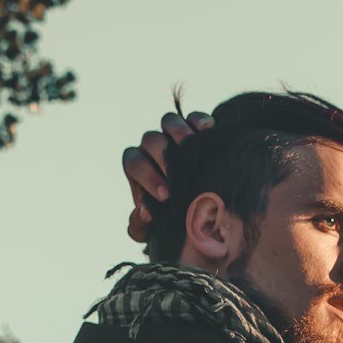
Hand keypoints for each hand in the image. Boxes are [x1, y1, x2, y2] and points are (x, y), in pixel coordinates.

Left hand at [122, 109, 214, 240]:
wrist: (200, 205)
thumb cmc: (172, 215)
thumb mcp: (155, 226)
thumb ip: (142, 225)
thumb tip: (145, 212)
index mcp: (138, 166)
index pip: (134, 162)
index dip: (147, 177)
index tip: (165, 196)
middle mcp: (153, 146)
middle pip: (150, 140)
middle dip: (163, 157)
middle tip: (178, 176)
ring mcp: (173, 134)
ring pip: (169, 121)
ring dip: (179, 132)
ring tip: (190, 146)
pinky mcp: (196, 127)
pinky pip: (195, 116)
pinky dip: (200, 121)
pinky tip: (208, 130)